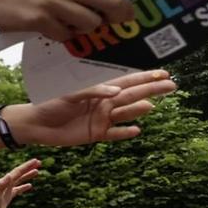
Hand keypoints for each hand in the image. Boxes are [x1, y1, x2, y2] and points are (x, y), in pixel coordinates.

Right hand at [0, 0, 135, 37]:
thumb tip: (101, 1)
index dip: (118, 1)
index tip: (125, 11)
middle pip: (110, 3)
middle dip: (119, 16)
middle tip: (120, 24)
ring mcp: (53, 2)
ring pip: (90, 23)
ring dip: (82, 29)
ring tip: (66, 25)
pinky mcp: (40, 20)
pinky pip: (66, 35)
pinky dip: (60, 36)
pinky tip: (46, 29)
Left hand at [0, 158, 41, 207]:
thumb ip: (1, 185)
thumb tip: (9, 175)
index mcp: (4, 182)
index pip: (17, 171)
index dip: (27, 166)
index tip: (36, 160)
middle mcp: (6, 184)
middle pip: (19, 173)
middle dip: (28, 167)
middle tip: (39, 162)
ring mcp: (7, 190)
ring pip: (19, 180)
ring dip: (27, 175)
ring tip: (37, 171)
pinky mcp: (7, 197)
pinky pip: (18, 189)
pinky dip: (24, 186)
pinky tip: (30, 185)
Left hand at [10, 70, 173, 146]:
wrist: (36, 125)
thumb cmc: (50, 104)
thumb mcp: (69, 94)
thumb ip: (92, 91)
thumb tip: (116, 92)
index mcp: (98, 90)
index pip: (126, 82)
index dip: (145, 77)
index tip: (163, 73)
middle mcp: (104, 103)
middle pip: (132, 96)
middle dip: (151, 90)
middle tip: (171, 86)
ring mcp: (102, 119)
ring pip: (125, 114)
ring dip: (138, 110)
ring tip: (151, 105)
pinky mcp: (96, 134)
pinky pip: (114, 134)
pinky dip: (125, 132)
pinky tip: (137, 130)